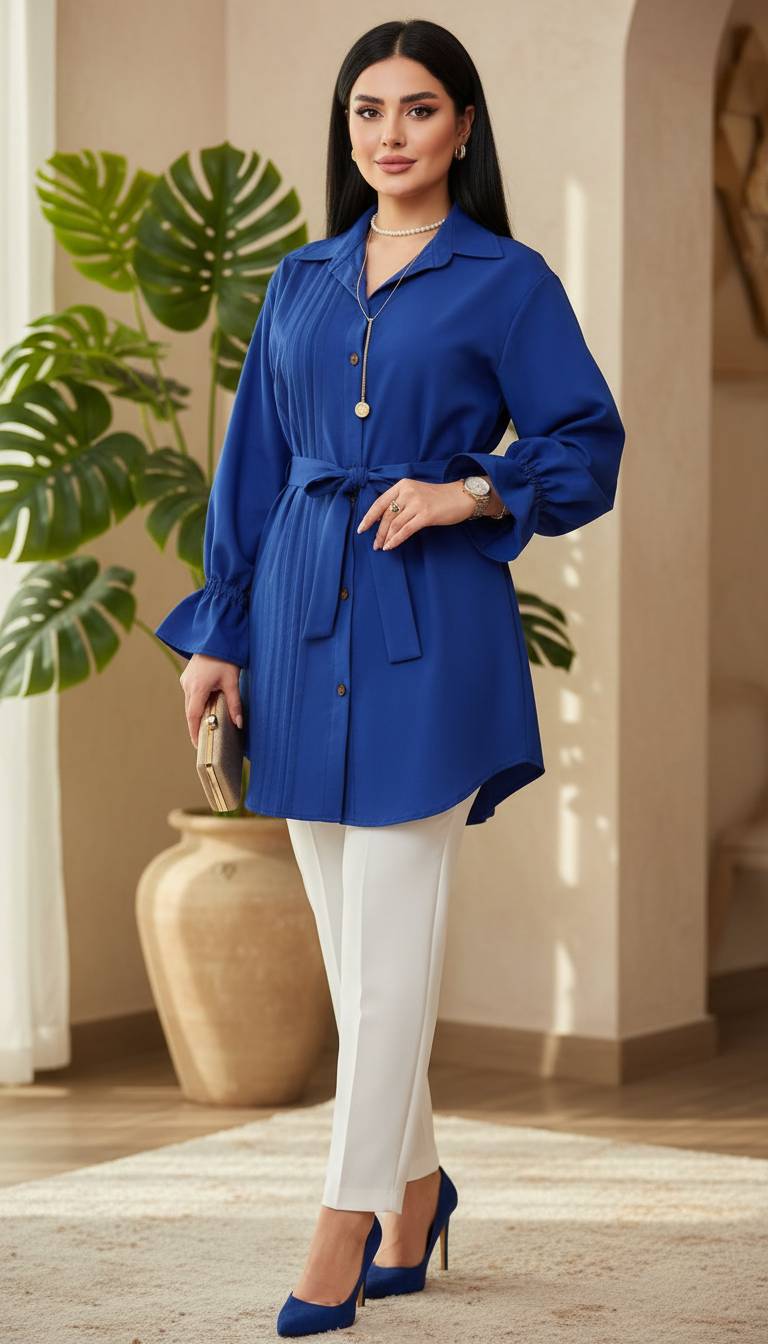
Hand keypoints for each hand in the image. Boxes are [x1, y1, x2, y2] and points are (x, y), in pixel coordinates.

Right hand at [179, 654, 242, 748]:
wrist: (216, 637)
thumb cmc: (225, 658)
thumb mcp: (232, 682)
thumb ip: (235, 704)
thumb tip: (238, 723)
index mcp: (198, 688)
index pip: (193, 716)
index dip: (195, 733)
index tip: (198, 746)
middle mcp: (188, 685)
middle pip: (190, 712)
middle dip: (196, 726)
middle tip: (204, 741)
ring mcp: (186, 680)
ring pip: (190, 704)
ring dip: (197, 715)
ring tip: (206, 726)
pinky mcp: (187, 677)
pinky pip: (190, 695)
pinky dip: (197, 704)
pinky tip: (206, 708)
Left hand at [356, 478, 488, 551]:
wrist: (462, 497)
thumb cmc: (439, 498)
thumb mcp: (416, 493)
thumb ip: (401, 501)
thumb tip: (383, 520)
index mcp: (403, 485)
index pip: (380, 502)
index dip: (369, 517)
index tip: (361, 529)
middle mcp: (408, 492)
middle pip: (387, 515)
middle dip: (378, 532)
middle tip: (374, 544)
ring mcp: (417, 503)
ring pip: (395, 524)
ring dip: (386, 537)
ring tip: (381, 547)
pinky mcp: (426, 515)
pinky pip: (406, 530)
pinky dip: (396, 539)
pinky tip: (391, 546)